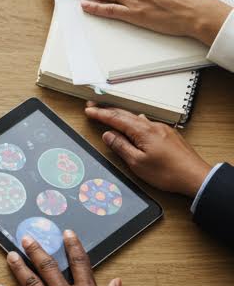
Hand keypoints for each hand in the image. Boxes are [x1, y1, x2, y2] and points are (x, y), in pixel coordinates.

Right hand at [85, 104, 212, 197]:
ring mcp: (162, 129)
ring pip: (136, 118)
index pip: (115, 118)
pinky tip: (135, 124)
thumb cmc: (169, 173)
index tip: (89, 111)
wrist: (196, 178)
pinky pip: (147, 123)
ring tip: (110, 115)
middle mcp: (152, 126)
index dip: (100, 114)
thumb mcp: (137, 163)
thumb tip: (109, 136)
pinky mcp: (169, 135)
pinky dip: (134, 122)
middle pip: (125, 114)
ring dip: (121, 115)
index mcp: (142, 131)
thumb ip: (120, 147)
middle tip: (94, 108)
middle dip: (108, 110)